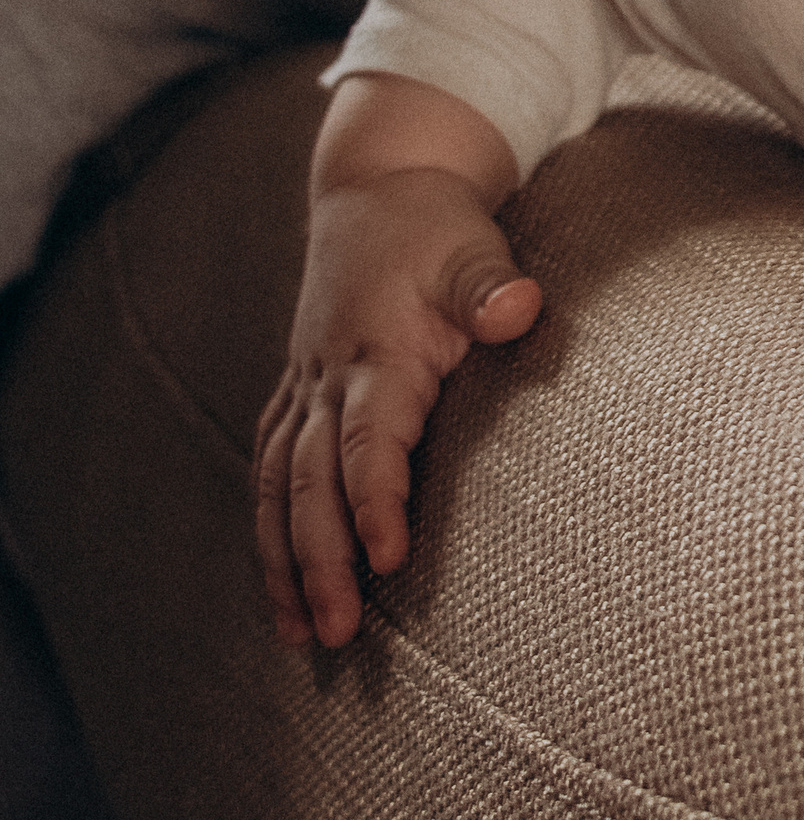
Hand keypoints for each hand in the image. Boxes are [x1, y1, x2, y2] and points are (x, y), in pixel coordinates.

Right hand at [255, 169, 540, 649]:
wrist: (379, 186)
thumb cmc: (438, 227)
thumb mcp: (472, 248)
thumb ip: (492, 286)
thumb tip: (520, 307)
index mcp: (376, 353)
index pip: (368, 443)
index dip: (373, 503)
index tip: (386, 563)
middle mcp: (327, 377)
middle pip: (309, 482)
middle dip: (319, 561)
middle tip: (337, 633)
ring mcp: (303, 386)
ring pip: (275, 485)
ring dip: (283, 560)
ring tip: (300, 633)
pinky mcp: (296, 392)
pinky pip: (267, 469)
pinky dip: (268, 527)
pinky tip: (279, 582)